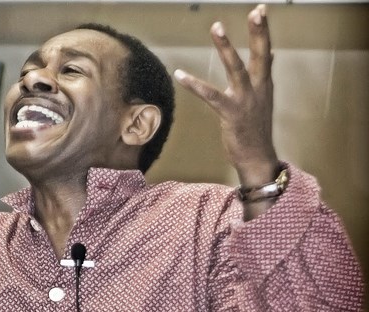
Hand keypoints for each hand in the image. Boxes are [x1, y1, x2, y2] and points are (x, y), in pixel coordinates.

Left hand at [174, 4, 278, 186]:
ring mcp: (245, 100)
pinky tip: (180, 74)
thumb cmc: (256, 128)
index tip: (261, 10)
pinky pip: (211, 95)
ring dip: (227, 47)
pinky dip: (195, 84)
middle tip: (256, 10)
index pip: (266, 51)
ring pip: (237, 68)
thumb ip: (265, 74)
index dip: (264, 31)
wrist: (257, 158)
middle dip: (258, 32)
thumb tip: (270, 54)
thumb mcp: (263, 98)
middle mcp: (259, 88)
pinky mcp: (231, 113)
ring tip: (217, 27)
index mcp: (264, 84)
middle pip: (260, 55)